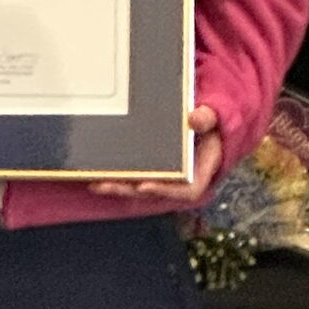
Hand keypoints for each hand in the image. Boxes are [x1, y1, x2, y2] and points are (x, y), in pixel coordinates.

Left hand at [88, 105, 223, 203]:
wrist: (205, 123)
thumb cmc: (210, 122)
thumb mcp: (214, 117)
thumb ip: (207, 118)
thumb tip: (195, 118)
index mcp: (199, 172)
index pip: (186, 190)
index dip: (165, 191)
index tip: (145, 186)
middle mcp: (180, 179)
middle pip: (155, 190)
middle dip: (129, 190)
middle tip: (106, 185)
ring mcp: (164, 175)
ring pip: (140, 186)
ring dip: (117, 186)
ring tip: (95, 182)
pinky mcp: (151, 168)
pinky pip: (133, 175)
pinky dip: (116, 175)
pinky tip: (96, 173)